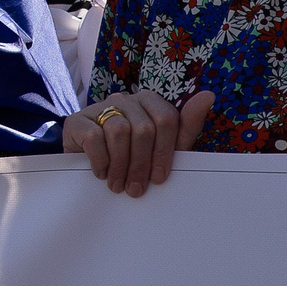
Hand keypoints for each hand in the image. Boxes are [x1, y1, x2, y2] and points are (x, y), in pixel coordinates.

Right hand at [62, 90, 213, 196]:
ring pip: (120, 131)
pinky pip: (95, 137)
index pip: (166, 119)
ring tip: (118, 185)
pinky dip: (101, 161)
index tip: (159, 178)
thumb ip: (186, 126)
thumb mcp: (162, 147)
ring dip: (121, 165)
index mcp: (149, 101)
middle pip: (144, 128)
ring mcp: (100, 107)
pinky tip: (101, 173)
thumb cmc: (132, 156)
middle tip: (136, 189)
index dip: (164, 152)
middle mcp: (126, 99)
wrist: (87, 165)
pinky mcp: (78, 120)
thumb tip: (209, 95)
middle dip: (142, 164)